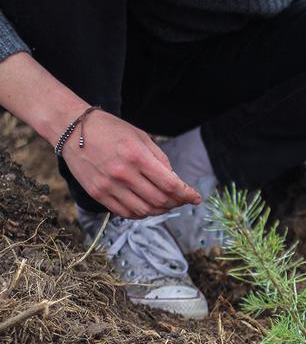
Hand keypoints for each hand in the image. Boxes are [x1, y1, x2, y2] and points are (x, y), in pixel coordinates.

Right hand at [62, 110, 200, 217]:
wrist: (71, 129)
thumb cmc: (109, 130)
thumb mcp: (140, 136)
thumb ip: (160, 159)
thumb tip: (176, 181)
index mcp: (136, 156)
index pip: (170, 184)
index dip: (187, 194)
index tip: (196, 197)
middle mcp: (123, 173)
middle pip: (159, 200)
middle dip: (177, 203)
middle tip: (182, 200)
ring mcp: (108, 186)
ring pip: (144, 211)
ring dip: (160, 211)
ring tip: (167, 204)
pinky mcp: (98, 194)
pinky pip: (126, 213)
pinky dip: (141, 214)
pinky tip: (147, 207)